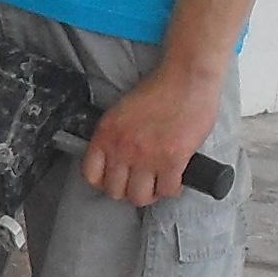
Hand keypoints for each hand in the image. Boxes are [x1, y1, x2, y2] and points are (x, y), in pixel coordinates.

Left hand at [82, 62, 222, 206]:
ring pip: (140, 197)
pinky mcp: (173, 160)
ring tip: (158, 184)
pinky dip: (172, 189)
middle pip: (115, 192)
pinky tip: (175, 179)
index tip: (116, 180)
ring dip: (150, 194)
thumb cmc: (160, 90)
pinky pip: (167, 191)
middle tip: (140, 183)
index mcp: (107, 134)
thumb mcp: (122, 111)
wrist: (187, 78)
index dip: (104, 182)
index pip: (91, 175)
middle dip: (128, 190)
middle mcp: (123, 148)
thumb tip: (115, 161)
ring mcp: (147, 156)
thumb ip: (115, 136)